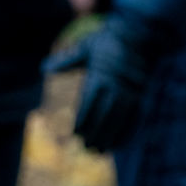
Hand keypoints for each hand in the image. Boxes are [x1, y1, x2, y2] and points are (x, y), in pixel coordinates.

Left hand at [68, 28, 149, 152]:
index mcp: (101, 75)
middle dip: (96, 134)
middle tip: (86, 149)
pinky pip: (136, 116)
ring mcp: (132, 90)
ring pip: (121, 118)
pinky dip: (128, 131)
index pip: (90, 104)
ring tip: (101, 151)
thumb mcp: (87, 48)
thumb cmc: (109, 40)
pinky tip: (120, 143)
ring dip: (111, 137)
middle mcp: (118, 85)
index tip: (75, 135)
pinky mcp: (142, 94)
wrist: (142, 34)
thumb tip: (43, 68)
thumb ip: (67, 61)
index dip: (83, 122)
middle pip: (106, 115)